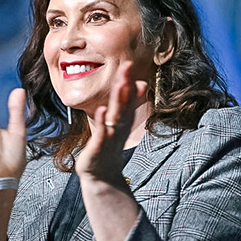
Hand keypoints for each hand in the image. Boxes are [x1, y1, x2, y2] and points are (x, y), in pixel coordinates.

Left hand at [75, 61, 146, 184]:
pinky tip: (102, 110)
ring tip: (120, 82)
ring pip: (115, 114)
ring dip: (118, 98)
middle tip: (127, 64)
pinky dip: (103, 121)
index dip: (128, 81)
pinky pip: (102, 132)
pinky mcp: (99, 147)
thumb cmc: (109, 148)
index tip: (129, 63)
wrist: (102, 177)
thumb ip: (129, 104)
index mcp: (123, 121)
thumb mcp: (121, 125)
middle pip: (124, 102)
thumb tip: (141, 83)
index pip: (128, 98)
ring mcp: (111, 136)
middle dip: (125, 83)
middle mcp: (119, 127)